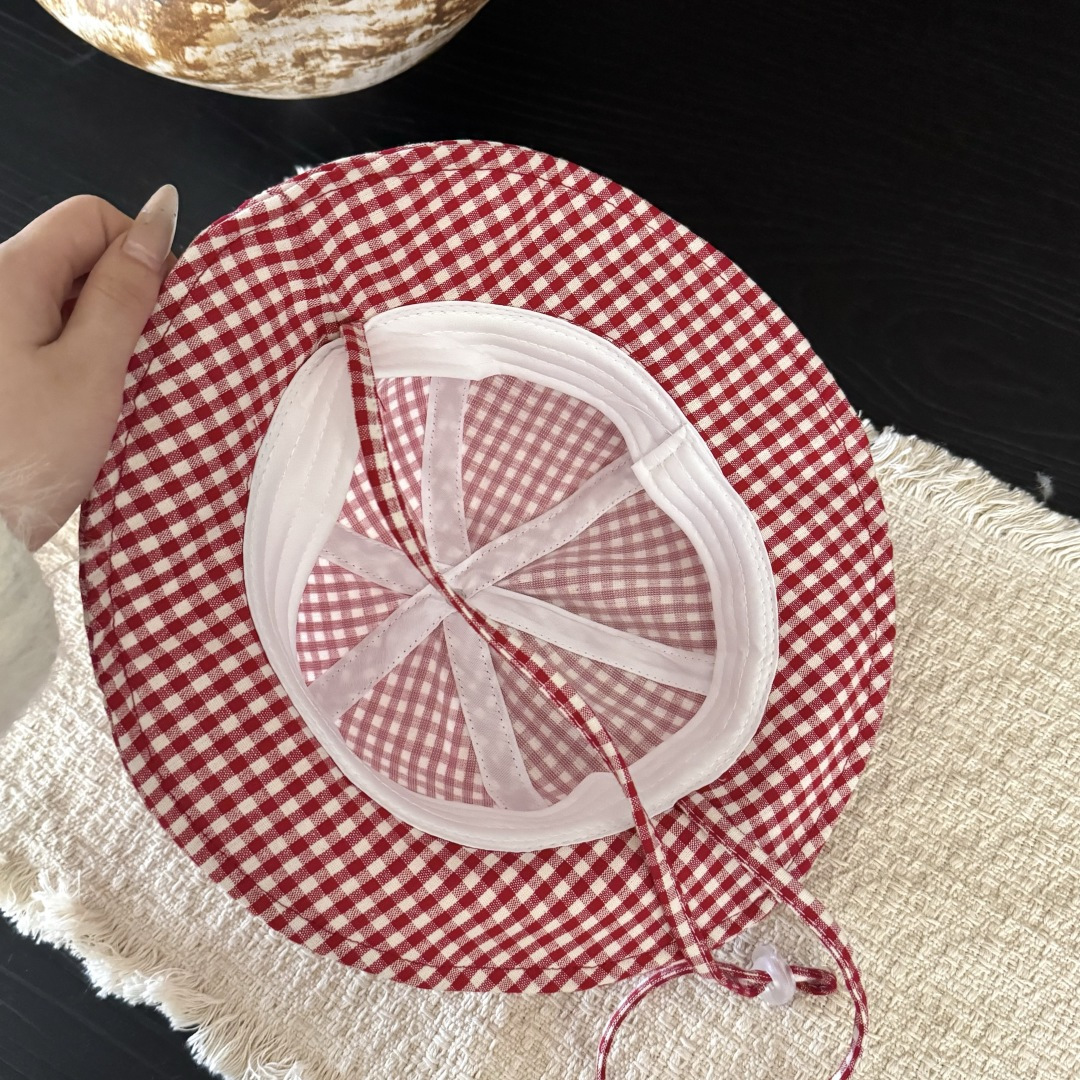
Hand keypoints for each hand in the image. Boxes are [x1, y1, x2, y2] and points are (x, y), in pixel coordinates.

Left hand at [0, 186, 178, 548]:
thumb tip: (159, 217)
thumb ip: (126, 292)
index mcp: (12, 274)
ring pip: (65, 300)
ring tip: (119, 388)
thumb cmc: (26, 450)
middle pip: (77, 256)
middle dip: (125, 296)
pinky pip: (46, 336)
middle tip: (145, 358)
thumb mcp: (92, 369)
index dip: (140, 251)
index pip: (92, 218)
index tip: (165, 309)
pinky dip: (78, 358)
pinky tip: (88, 403)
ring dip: (104, 332)